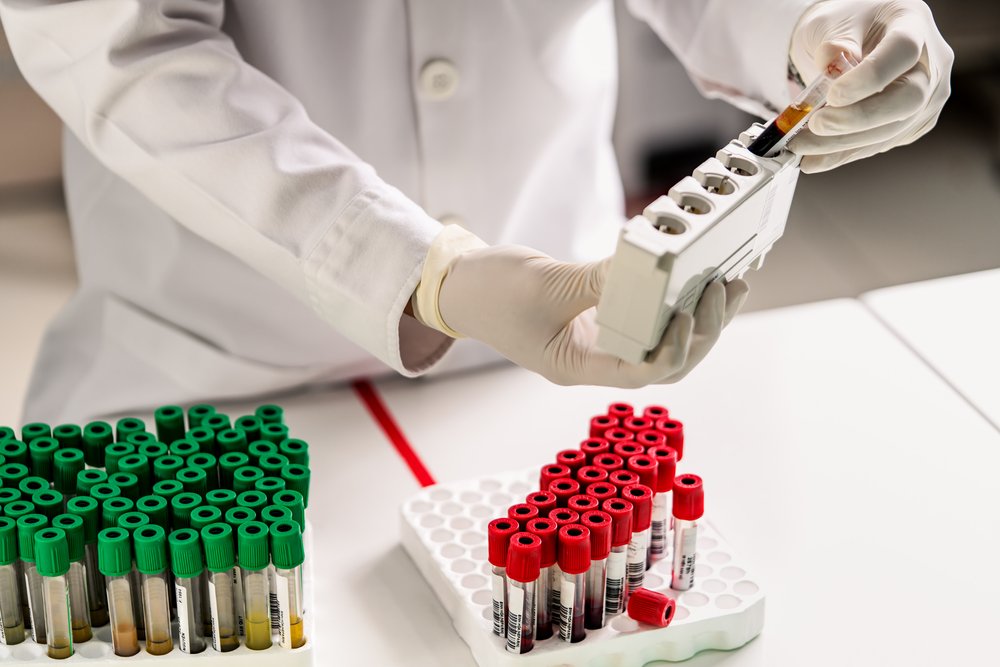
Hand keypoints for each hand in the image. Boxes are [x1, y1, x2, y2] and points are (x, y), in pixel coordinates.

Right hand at [435, 244, 748, 387]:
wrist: (462, 286)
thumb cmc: (491, 292)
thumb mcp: (545, 284)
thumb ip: (600, 281)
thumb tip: (652, 269)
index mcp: (575, 365)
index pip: (638, 372)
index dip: (674, 349)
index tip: (691, 313)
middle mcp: (594, 360)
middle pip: (664, 362)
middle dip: (702, 331)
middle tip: (726, 289)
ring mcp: (599, 341)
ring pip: (663, 342)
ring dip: (700, 318)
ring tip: (729, 283)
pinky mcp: (602, 319)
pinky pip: (648, 318)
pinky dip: (674, 300)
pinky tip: (696, 276)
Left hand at [788, 0, 953, 172]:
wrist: (854, 41)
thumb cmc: (848, 25)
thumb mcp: (833, 22)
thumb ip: (833, 43)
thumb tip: (831, 69)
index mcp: (913, 24)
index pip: (903, 51)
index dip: (869, 77)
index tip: (832, 94)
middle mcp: (931, 63)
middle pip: (907, 98)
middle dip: (857, 119)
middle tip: (816, 125)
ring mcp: (927, 97)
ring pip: (891, 130)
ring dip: (842, 144)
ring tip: (801, 145)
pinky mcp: (911, 124)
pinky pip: (878, 144)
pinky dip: (843, 154)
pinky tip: (815, 159)